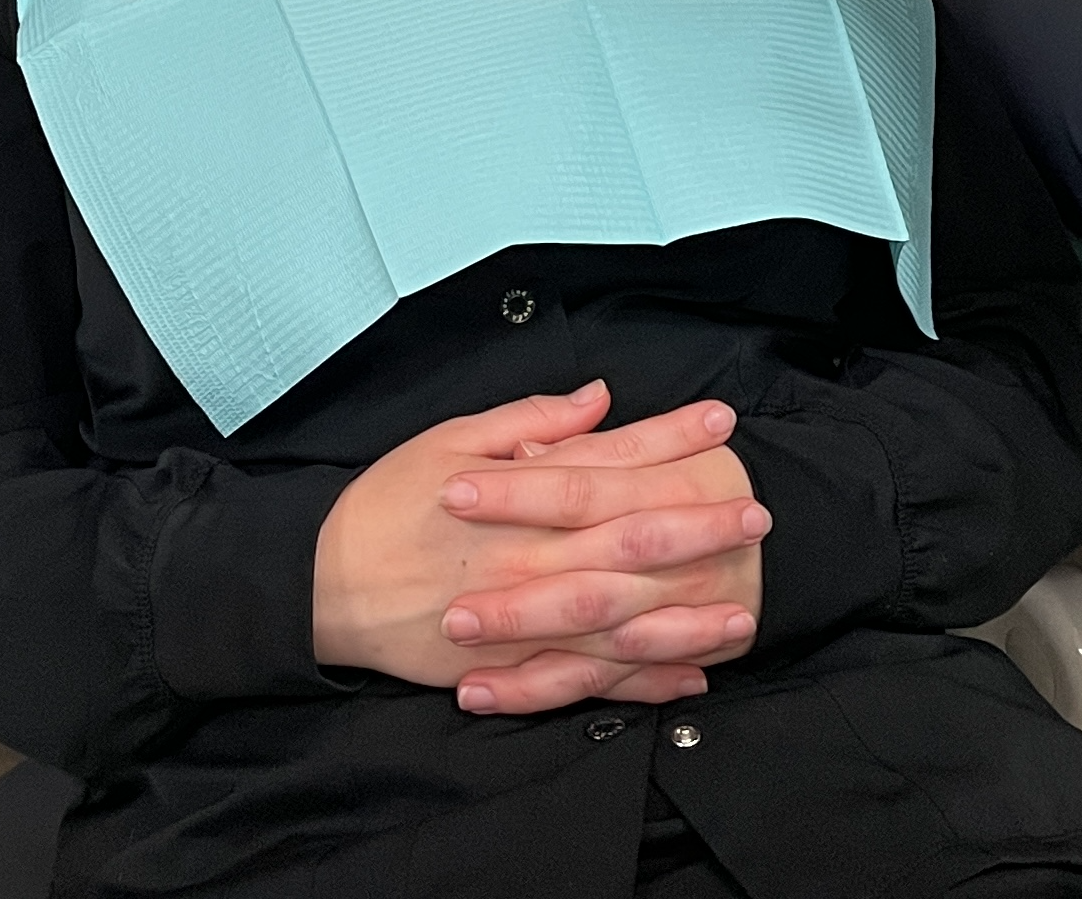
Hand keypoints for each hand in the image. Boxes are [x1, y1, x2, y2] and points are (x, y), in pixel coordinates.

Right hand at [312, 383, 768, 709]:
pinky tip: (688, 676)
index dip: (669, 441)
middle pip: (630, 541)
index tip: (722, 425)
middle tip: (757, 516)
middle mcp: (531, 558)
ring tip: (743, 609)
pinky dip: (641, 682)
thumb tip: (597, 400)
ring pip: (622, 622)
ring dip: (686, 616)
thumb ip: (528, 420)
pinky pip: (589, 680)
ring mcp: (525, 619)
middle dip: (698, 527)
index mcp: (519, 495)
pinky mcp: (511, 668)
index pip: (611, 461)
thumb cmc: (384, 506)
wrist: (325, 587)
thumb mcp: (447, 439)